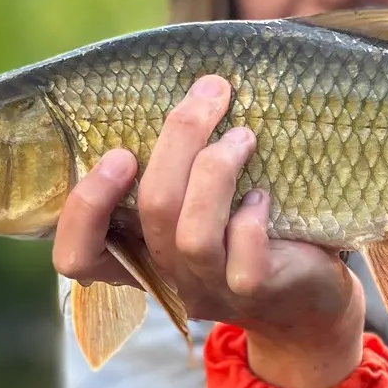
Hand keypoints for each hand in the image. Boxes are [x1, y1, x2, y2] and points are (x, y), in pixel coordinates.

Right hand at [53, 76, 364, 387]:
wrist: (310, 298)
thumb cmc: (251, 236)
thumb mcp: (201, 208)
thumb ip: (178, 172)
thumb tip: (187, 89)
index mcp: (140, 255)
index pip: (77, 256)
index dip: (84, 208)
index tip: (120, 153)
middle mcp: (169, 276)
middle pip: (152, 210)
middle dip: (178, 140)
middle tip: (208, 94)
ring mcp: (211, 288)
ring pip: (192, 234)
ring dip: (216, 171)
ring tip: (243, 135)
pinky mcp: (256, 291)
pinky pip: (244, 255)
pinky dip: (251, 218)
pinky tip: (264, 196)